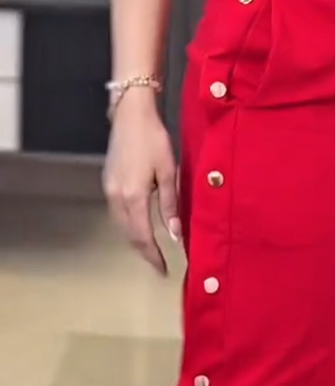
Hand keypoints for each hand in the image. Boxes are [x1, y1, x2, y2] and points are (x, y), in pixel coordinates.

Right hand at [103, 92, 180, 275]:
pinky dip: (128, 225)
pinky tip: (139, 225)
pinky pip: (117, 213)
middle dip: (143, 251)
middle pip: (128, 234)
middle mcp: (117, 197)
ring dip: (135, 239)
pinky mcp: (107, 182)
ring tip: (151, 249)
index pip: (143, 237)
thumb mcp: (169, 172)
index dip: (152, 256)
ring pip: (121, 225)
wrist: (130, 115)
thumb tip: (174, 234)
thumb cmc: (154, 140)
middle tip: (158, 264)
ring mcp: (109, 189)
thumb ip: (170, 205)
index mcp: (134, 197)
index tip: (163, 270)